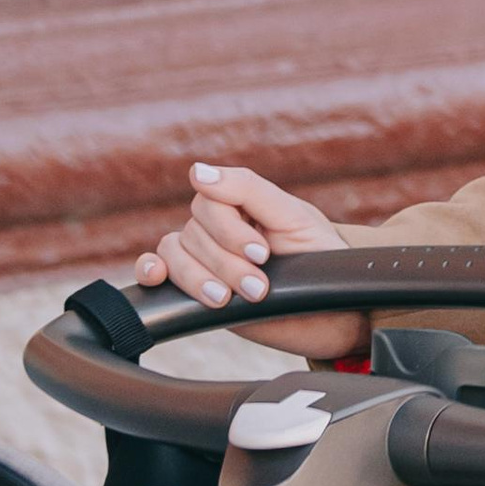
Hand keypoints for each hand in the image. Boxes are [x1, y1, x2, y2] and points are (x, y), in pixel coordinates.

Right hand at [135, 163, 358, 361]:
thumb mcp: (294, 218)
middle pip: (193, 230)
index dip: (230, 229)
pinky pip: (158, 269)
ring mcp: (205, 258)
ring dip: (198, 277)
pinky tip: (158, 277)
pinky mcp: (195, 291)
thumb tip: (196, 171)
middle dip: (225, 262)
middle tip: (259, 287)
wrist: (334, 314)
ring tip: (227, 299)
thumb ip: (248, 190)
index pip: (210, 199)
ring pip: (174, 252)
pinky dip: (150, 270)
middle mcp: (219, 227)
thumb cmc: (321, 260)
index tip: (262, 254)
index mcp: (242, 204)